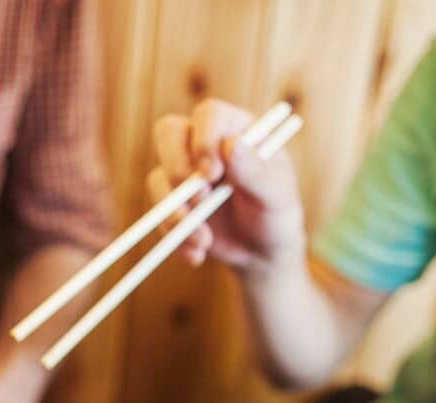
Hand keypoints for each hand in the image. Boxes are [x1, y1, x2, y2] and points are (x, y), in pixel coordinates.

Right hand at [146, 99, 304, 270]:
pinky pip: (158, 215)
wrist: (261, 252)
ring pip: (159, 178)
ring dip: (177, 213)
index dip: (203, 140)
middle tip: (201, 199)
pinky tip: (199, 253)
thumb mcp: (277, 197)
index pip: (209, 115)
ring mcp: (184, 174)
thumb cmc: (276, 216)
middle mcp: (204, 145)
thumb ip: (256, 172)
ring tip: (205, 240)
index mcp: (235, 130)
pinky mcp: (172, 203)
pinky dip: (176, 238)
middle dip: (178, 169)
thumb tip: (231, 145)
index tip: (213, 174)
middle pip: (168, 133)